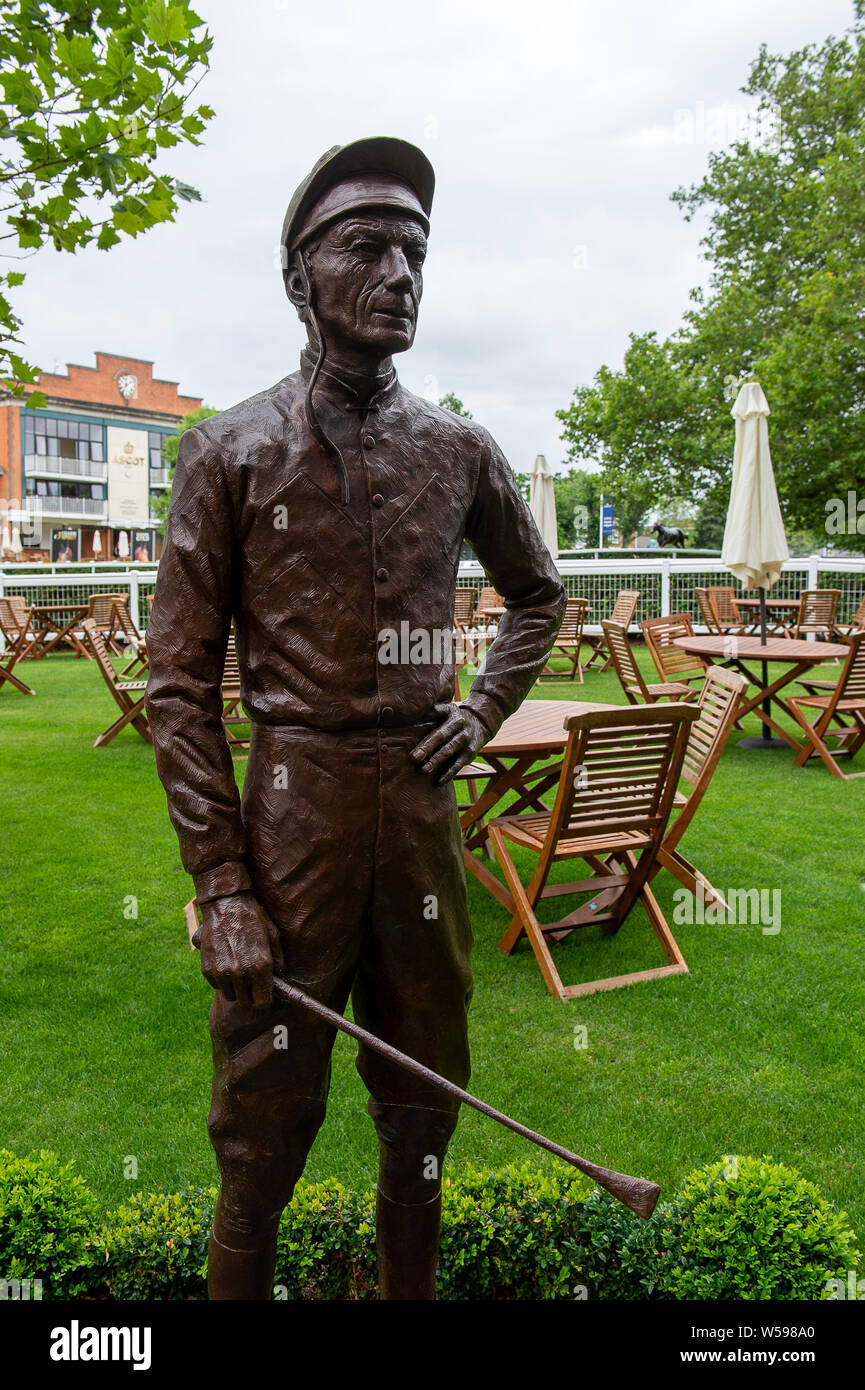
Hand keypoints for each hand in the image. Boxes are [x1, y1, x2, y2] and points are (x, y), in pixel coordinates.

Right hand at [192, 891, 283, 1006]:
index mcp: (261, 966)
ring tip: (238, 970)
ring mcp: (222, 972)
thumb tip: (281, 980)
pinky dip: (221, 979)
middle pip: (245, 1001)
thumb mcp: (274, 936)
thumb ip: (279, 961)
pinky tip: (226, 963)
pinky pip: (216, 986)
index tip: (263, 991)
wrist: (227, 905)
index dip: (263, 997)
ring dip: (235, 987)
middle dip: (250, 993)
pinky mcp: (207, 969)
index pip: (262, 1002)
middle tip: (251, 980)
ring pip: (230, 996)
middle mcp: (241, 973)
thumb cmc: (254, 919)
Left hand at [410, 702, 486, 784]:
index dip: (426, 739)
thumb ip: (431, 711)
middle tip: (414, 758)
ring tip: (423, 770)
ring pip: (450, 751)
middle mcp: (461, 728)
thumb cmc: (453, 717)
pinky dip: (449, 773)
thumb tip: (410, 714)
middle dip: (428, 749)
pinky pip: (459, 764)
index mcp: (452, 716)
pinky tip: (439, 781)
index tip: (413, 750)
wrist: (480, 723)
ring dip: (436, 761)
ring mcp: (467, 741)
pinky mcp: (470, 753)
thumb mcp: (446, 709)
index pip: (437, 728)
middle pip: (443, 739)